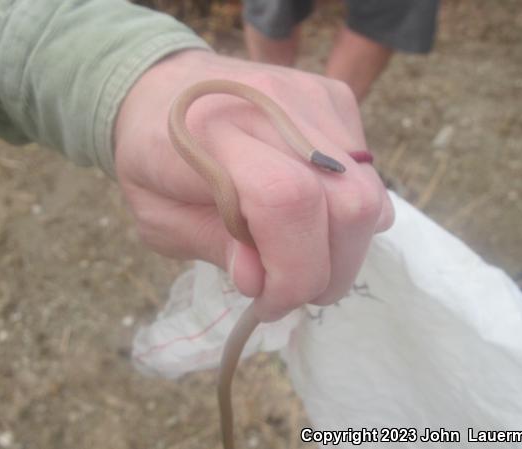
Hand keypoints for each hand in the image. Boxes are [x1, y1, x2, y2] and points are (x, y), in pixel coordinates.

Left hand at [114, 50, 392, 320]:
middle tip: (294, 290)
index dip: (293, 270)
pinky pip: (367, 173)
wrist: (158, 87)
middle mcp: (273, 105)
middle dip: (331, 270)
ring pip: (369, 192)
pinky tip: (309, 211)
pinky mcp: (335, 97)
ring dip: (344, 246)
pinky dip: (346, 212)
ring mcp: (311, 97)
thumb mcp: (160, 218)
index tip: (271, 304)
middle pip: (348, 202)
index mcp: (212, 134)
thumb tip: (262, 283)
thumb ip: (213, 247)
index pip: (286, 202)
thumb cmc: (152, 159)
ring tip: (301, 254)